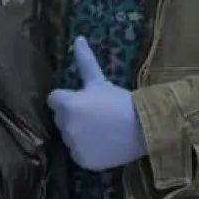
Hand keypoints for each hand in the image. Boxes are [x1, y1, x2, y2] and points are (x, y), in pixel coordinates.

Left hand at [48, 38, 146, 171]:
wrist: (144, 127)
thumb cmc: (120, 100)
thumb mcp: (100, 81)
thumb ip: (84, 61)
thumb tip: (77, 38)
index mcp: (67, 104)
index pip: (54, 99)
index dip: (67, 99)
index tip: (83, 101)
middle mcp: (65, 125)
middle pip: (61, 119)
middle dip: (73, 116)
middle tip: (95, 115)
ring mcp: (73, 145)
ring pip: (69, 137)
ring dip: (79, 133)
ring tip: (101, 130)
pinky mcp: (82, 160)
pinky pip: (78, 153)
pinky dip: (87, 151)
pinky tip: (102, 144)